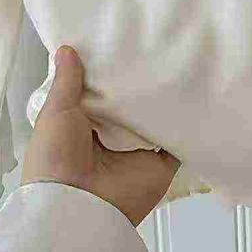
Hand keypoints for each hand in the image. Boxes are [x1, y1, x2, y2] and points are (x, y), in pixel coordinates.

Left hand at [22, 45, 179, 225]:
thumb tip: (66, 49)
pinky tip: (195, 95)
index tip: (120, 42)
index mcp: (83, 125)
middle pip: (130, 104)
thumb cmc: (57, 160)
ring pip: (155, 118)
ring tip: (177, 62)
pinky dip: (187, 122)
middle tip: (154, 46)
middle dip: (138, 82)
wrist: (78, 208)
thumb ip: (66, 82)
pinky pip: (178, 139)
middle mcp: (112, 137)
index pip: (100, 92)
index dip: (107, 71)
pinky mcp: (161, 162)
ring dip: (163, 99)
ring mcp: (138, 150)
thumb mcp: (55, 113)